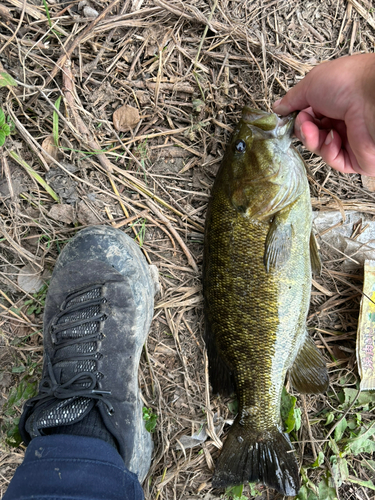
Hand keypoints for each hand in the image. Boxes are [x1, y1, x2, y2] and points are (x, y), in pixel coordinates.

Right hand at [273, 54, 374, 175]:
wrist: (374, 99)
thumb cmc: (349, 83)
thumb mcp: (312, 83)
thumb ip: (292, 99)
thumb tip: (277, 107)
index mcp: (336, 99)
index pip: (309, 114)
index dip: (296, 117)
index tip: (287, 117)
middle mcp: (344, 118)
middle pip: (311, 131)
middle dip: (302, 128)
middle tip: (303, 121)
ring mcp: (350, 138)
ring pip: (319, 147)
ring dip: (312, 139)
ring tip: (313, 129)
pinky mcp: (356, 157)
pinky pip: (333, 159)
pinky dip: (328, 150)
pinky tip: (332, 138)